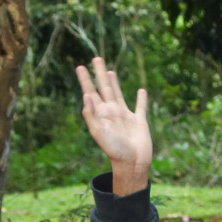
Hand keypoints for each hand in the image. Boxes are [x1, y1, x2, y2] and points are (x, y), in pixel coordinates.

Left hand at [76, 57, 150, 191]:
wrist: (132, 163)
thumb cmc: (114, 150)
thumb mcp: (98, 133)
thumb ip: (91, 114)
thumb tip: (86, 95)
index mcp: (100, 113)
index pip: (91, 92)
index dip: (85, 79)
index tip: (80, 67)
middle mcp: (112, 112)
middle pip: (104, 88)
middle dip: (100, 74)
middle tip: (96, 58)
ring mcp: (126, 115)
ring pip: (119, 93)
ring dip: (114, 82)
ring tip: (110, 71)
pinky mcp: (140, 121)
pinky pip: (140, 107)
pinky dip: (141, 99)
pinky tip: (141, 91)